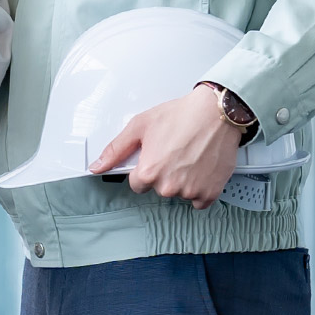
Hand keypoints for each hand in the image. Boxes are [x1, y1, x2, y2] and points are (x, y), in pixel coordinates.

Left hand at [89, 85, 240, 209]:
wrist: (217, 113)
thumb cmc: (183, 116)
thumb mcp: (141, 126)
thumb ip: (116, 150)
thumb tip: (97, 166)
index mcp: (149, 172)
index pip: (138, 184)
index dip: (147, 168)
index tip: (157, 157)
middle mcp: (168, 186)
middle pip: (160, 189)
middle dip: (166, 174)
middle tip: (176, 152)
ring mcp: (190, 191)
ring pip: (180, 194)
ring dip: (184, 181)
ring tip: (191, 157)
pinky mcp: (210, 192)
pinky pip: (200, 201)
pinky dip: (201, 189)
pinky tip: (201, 170)